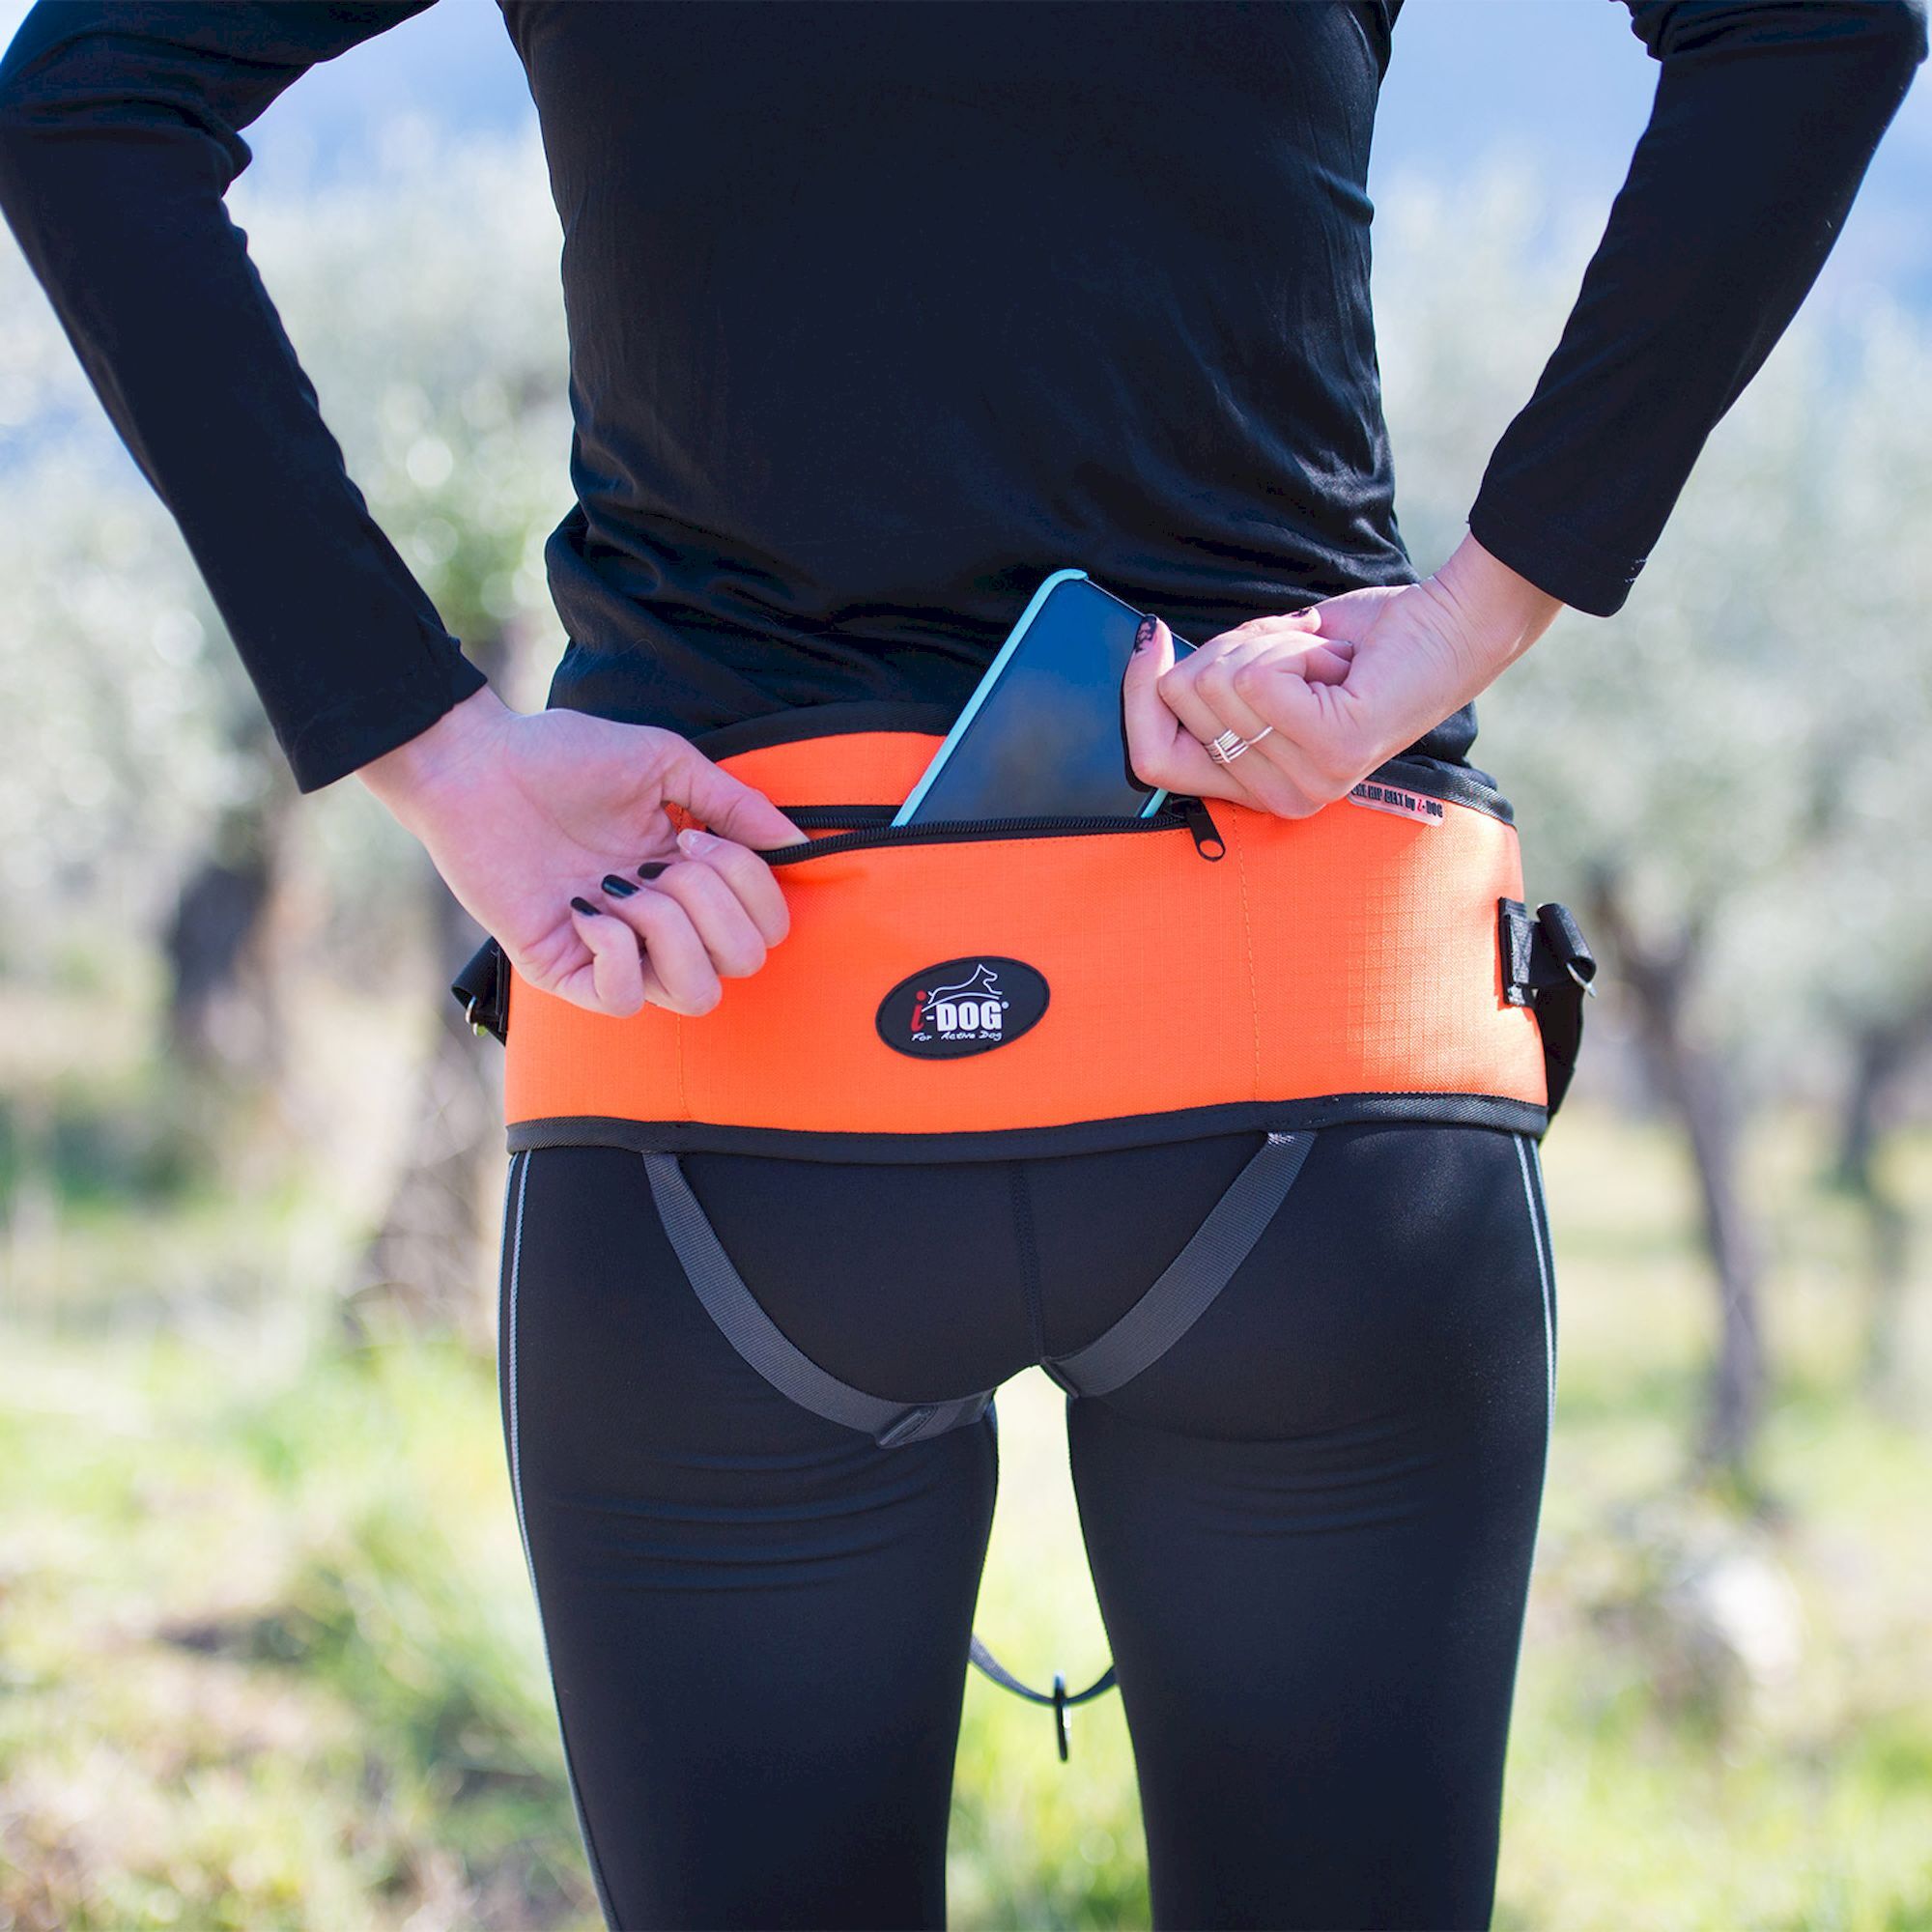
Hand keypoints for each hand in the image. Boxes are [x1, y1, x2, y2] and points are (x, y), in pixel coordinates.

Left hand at [359, 688, 803, 1017]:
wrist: (475, 765)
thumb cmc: (562, 756)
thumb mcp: (664, 762)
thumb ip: (735, 804)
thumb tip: (799, 844)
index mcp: (690, 881)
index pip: (765, 929)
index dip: (751, 887)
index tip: (695, 836)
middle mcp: (660, 925)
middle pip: (740, 964)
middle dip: (712, 902)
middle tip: (661, 858)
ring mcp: (613, 952)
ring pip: (694, 994)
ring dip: (669, 930)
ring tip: (622, 888)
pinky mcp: (562, 969)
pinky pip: (621, 1000)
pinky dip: (614, 950)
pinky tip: (584, 909)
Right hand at [1124, 534, 1563, 817]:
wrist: (1448, 630)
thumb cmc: (1358, 648)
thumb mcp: (1263, 674)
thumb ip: (1208, 691)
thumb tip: (1147, 656)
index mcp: (1259, 791)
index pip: (1151, 760)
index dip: (1139, 692)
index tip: (1152, 637)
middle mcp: (1281, 800)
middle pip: (1180, 705)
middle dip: (1220, 651)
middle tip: (1285, 653)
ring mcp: (1308, 779)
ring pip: (1220, 680)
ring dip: (1269, 643)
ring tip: (1321, 659)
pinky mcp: (1331, 744)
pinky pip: (1258, 673)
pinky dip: (1294, 642)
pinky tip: (1337, 660)